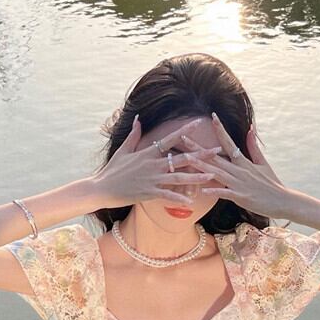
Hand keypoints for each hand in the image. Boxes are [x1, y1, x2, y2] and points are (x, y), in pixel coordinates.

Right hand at [89, 116, 221, 208]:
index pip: (170, 139)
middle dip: (201, 154)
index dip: (185, 130)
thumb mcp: (123, 150)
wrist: (101, 188)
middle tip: (217, 151)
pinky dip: (179, 197)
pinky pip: (167, 194)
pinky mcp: (148, 192)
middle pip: (181, 158)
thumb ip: (134, 135)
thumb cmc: (112, 170)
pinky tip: (191, 200)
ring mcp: (151, 179)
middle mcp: (152, 164)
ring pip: (178, 176)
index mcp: (148, 153)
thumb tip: (138, 119)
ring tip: (212, 175)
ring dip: (196, 176)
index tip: (199, 123)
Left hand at [181, 113, 290, 217]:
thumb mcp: (263, 163)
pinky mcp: (241, 197)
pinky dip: (215, 191)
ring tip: (186, 158)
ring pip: (217, 172)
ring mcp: (239, 183)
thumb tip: (250, 129)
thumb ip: (253, 147)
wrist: (284, 201)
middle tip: (182, 136)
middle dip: (198, 147)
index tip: (212, 116)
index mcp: (243, 162)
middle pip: (215, 156)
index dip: (220, 129)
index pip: (229, 142)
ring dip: (201, 165)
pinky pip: (225, 193)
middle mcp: (239, 170)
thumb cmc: (272, 184)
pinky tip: (203, 190)